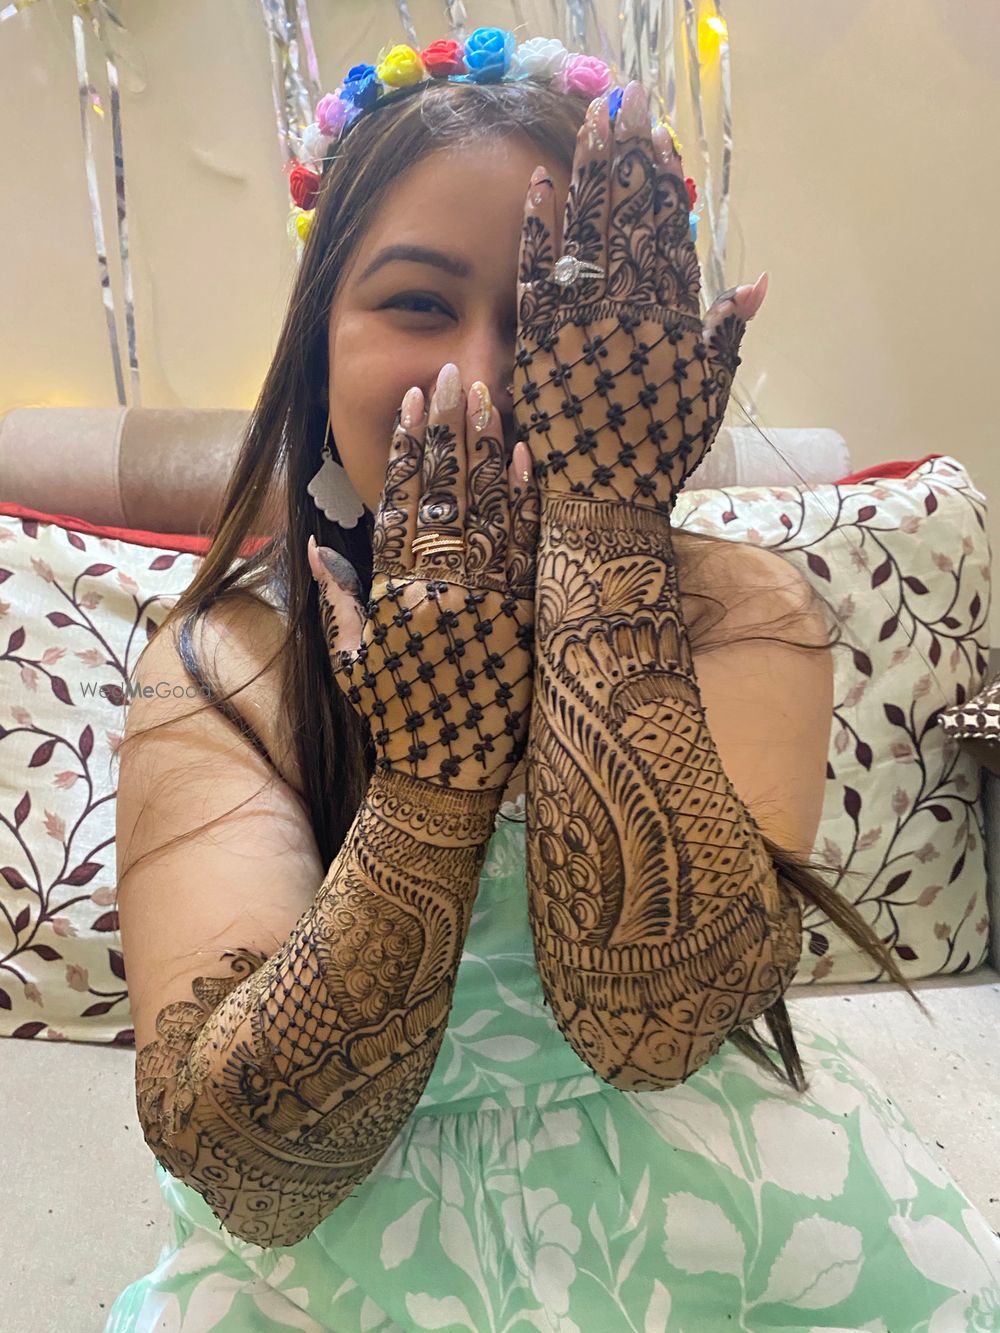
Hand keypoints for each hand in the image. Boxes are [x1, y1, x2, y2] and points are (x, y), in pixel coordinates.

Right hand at [308, 368, 539, 791]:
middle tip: (452, 373)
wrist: (444, 778)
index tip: (413, 401)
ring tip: (489, 394)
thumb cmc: (395, 719)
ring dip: (487, 448)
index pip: (399, 503)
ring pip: (485, 511)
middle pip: (443, 493)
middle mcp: (437, 588)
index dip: (407, 449)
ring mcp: (484, 601)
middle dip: (447, 429)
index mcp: (392, 593)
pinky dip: (527, 503)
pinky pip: (526, 551)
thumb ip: (337, 599)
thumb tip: (315, 545)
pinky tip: (528, 458)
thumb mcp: (352, 660)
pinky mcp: (523, 619)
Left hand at [513, 79, 766, 515]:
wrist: (606, 504)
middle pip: (628, 220)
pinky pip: (537, 276)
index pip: (669, 235)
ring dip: (589, 176)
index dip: (663, 183)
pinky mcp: (540, 343)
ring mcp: (581, 325)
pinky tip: (539, 186)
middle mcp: (630, 313)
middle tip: (623, 103)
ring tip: (590, 124)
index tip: (657, 138)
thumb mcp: (707, 396)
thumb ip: (727, 335)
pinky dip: (539, 230)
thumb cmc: (660, 455)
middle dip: (626, 158)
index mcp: (673, 321)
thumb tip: (755, 281)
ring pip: (587, 235)